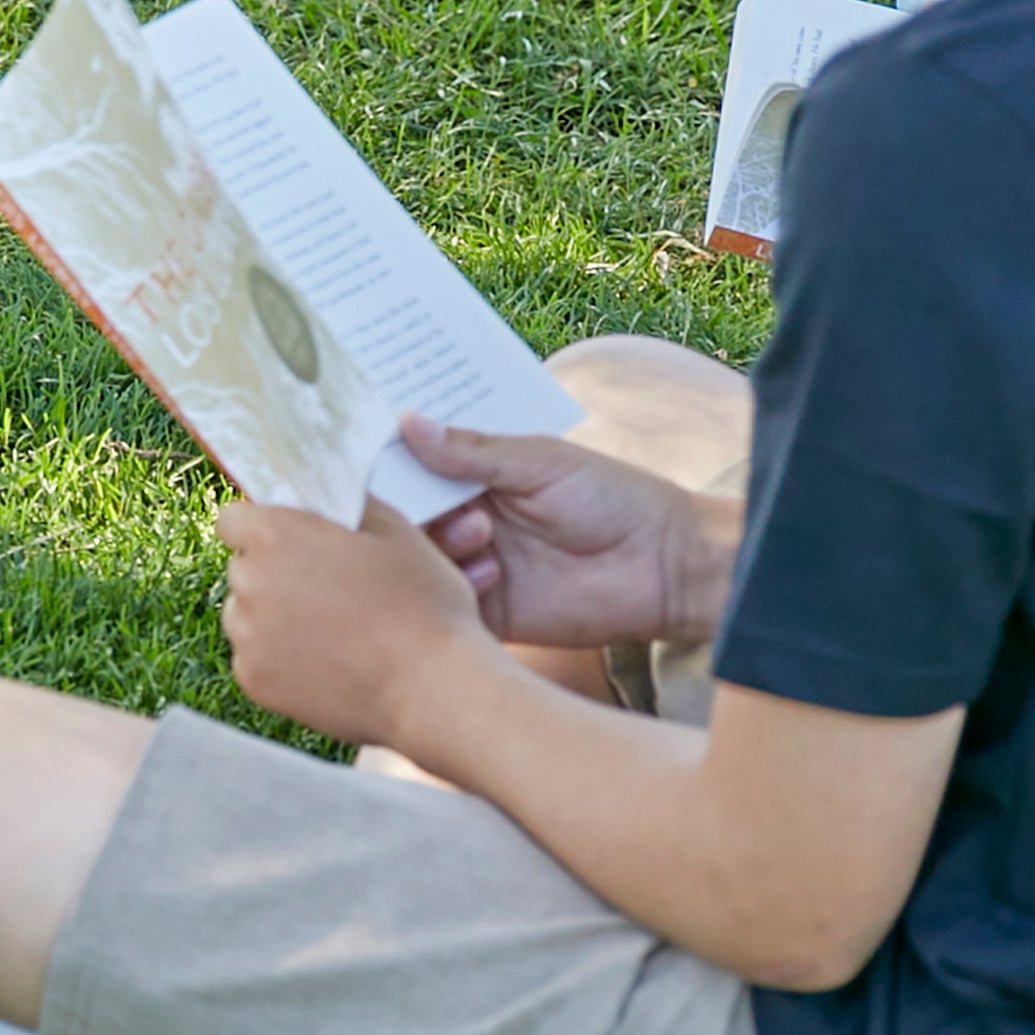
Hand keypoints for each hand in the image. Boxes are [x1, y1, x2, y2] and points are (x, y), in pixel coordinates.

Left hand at [210, 494, 486, 747]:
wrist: (430, 688)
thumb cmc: (421, 605)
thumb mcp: (396, 529)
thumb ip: (347, 504)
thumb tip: (327, 498)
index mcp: (276, 536)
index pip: (233, 517)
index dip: (263, 524)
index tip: (293, 538)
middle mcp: (250, 584)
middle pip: (242, 567)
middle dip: (273, 571)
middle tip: (326, 586)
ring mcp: (248, 638)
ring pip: (245, 615)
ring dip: (272, 616)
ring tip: (331, 629)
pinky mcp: (255, 682)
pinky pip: (255, 658)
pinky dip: (279, 659)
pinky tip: (327, 661)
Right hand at [394, 415, 710, 650]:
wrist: (663, 568)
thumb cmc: (611, 498)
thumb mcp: (540, 462)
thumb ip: (472, 451)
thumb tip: (406, 422)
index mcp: (478, 473)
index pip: (416, 464)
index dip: (393, 459)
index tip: (371, 451)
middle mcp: (467, 517)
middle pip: (407, 516)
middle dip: (412, 508)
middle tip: (441, 501)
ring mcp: (474, 565)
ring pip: (419, 560)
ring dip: (440, 544)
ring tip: (482, 535)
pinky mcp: (488, 612)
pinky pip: (445, 604)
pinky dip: (456, 588)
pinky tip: (493, 575)